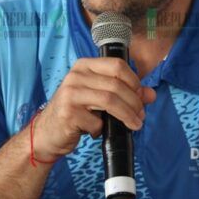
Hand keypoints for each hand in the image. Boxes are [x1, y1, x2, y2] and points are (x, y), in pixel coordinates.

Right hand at [33, 57, 155, 161]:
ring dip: (127, 115)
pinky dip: (102, 129)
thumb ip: (124, 93)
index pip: (117, 65)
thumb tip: (151, 95)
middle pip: (116, 84)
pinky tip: (97, 131)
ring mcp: (70, 93)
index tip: (142, 97)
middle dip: (134, 102)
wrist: (47, 133)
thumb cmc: (75, 113)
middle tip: (140, 116)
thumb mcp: (99, 98)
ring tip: (134, 125)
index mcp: (84, 66)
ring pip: (110, 101)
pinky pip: (97, 121)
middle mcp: (76, 75)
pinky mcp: (68, 113)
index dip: (134, 82)